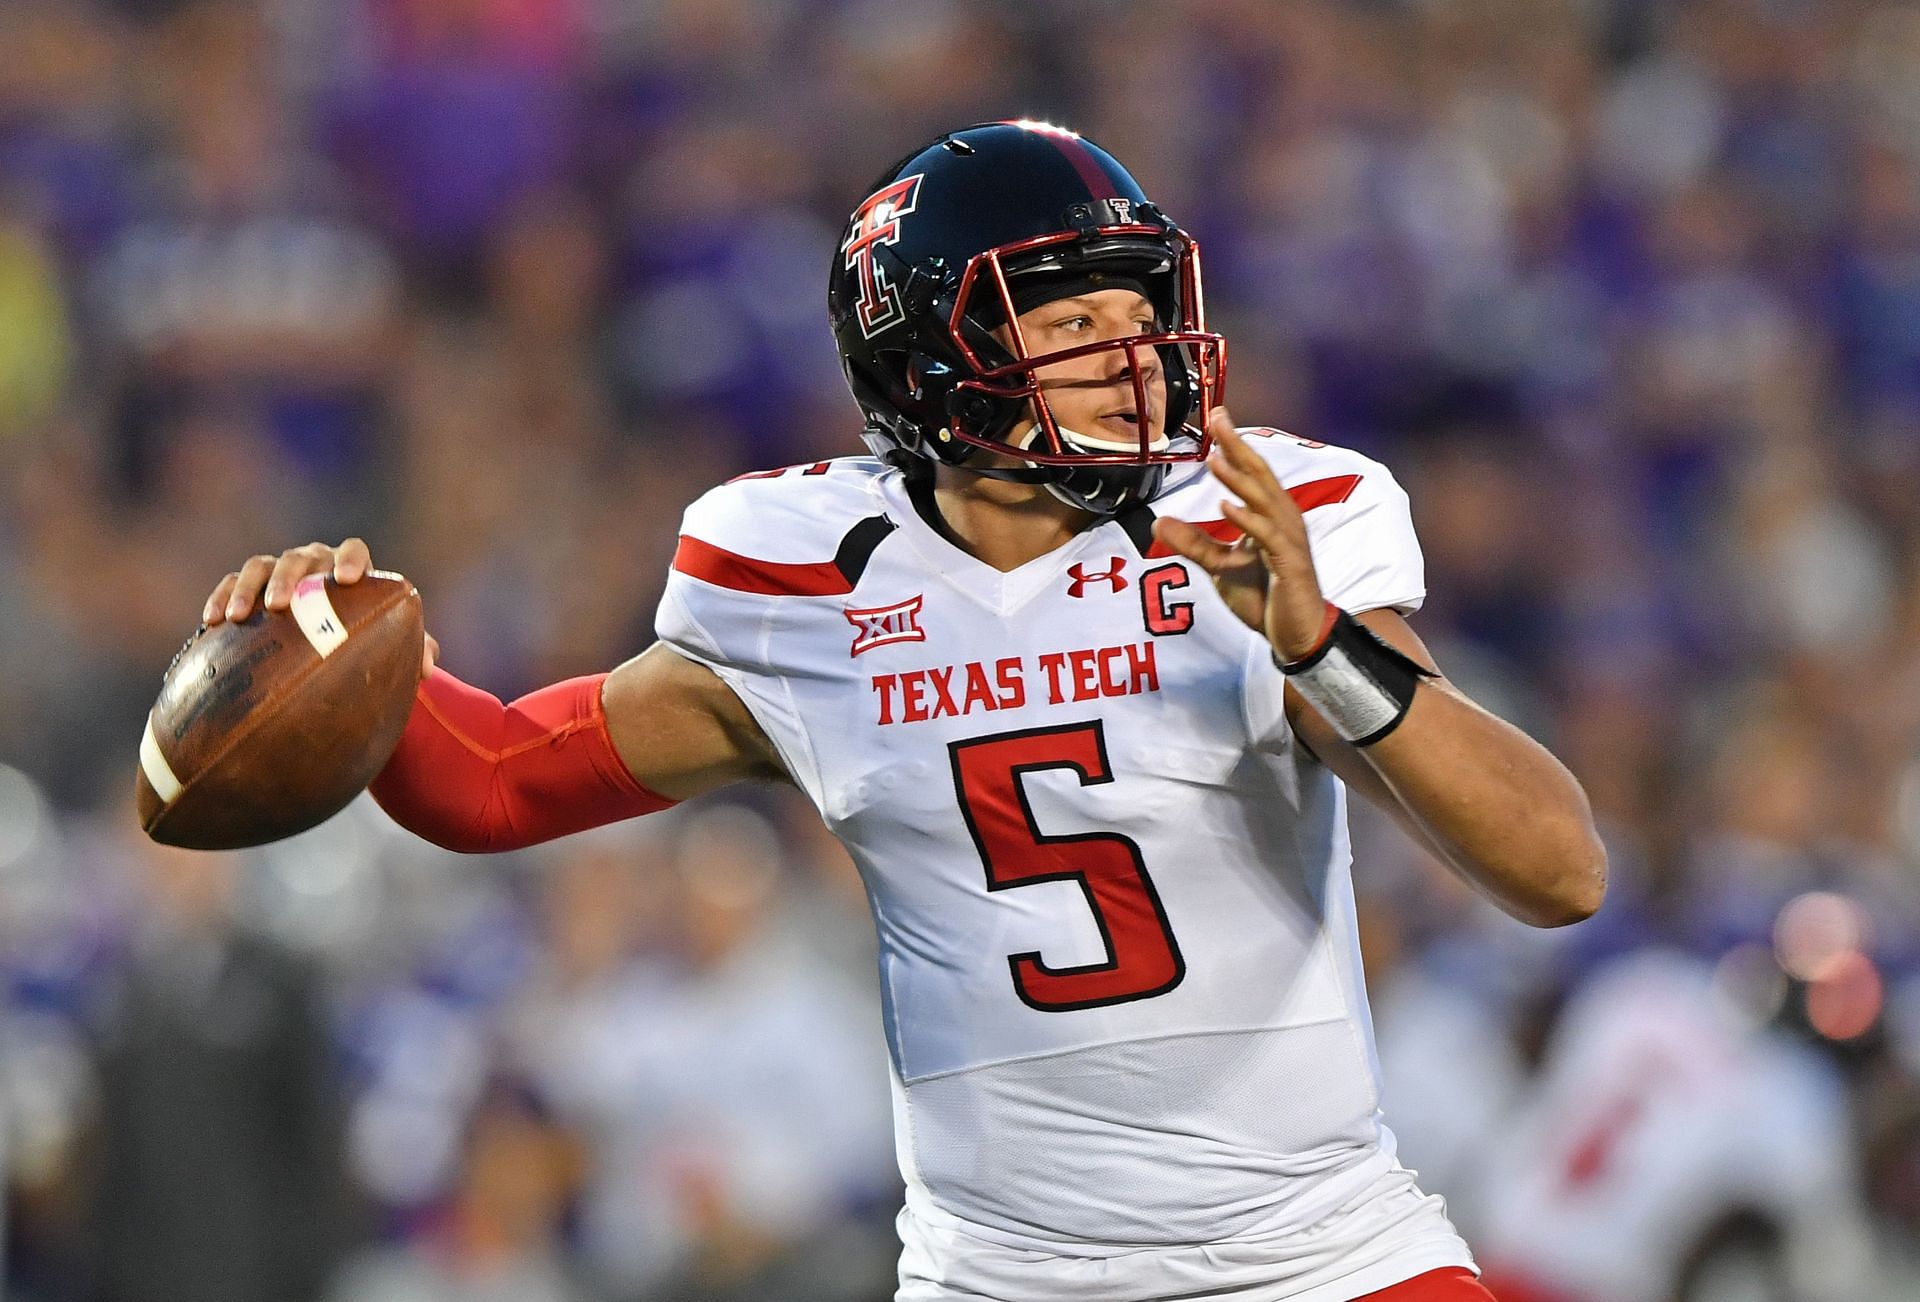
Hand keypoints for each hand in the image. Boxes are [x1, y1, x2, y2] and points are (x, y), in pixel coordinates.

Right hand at [201, 538, 438, 678]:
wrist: (326, 644)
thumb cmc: (366, 642)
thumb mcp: (391, 646)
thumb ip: (416, 650)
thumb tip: (428, 668)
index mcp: (351, 570)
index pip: (354, 550)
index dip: (351, 559)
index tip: (349, 579)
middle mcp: (314, 563)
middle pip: (302, 557)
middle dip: (290, 577)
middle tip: (282, 605)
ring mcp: (279, 571)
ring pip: (261, 566)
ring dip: (248, 587)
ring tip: (237, 615)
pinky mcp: (248, 586)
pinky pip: (230, 583)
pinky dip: (220, 597)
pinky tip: (210, 623)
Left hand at [1149, 409, 1330, 661]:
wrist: (1295, 634)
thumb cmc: (1265, 598)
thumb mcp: (1220, 567)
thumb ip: (1194, 543)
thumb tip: (1157, 522)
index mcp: (1271, 516)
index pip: (1251, 473)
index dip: (1234, 445)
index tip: (1216, 417)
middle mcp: (1284, 520)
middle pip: (1260, 475)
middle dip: (1238, 446)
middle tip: (1217, 418)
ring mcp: (1289, 540)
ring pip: (1263, 501)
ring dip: (1238, 479)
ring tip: (1214, 458)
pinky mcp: (1289, 564)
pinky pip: (1266, 537)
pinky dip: (1247, 520)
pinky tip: (1226, 506)